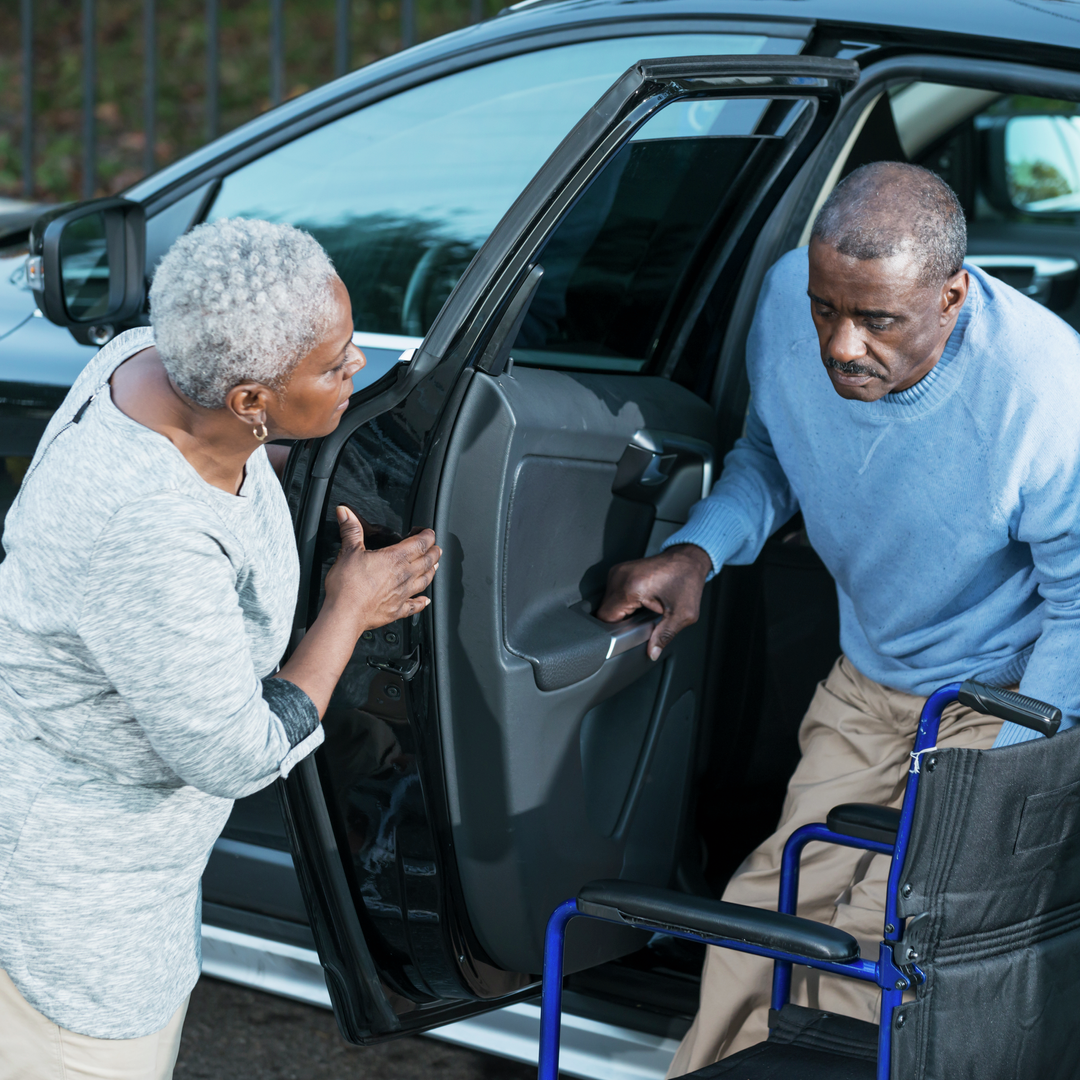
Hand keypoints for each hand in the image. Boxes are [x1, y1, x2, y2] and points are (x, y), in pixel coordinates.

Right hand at [324, 506, 440, 634]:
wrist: (345, 614)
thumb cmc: (347, 585)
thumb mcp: (348, 552)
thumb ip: (350, 530)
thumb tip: (345, 512)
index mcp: (395, 558)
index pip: (420, 543)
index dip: (427, 536)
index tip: (429, 532)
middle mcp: (403, 576)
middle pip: (427, 561)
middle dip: (434, 552)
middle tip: (437, 548)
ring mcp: (402, 594)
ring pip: (424, 581)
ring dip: (432, 572)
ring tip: (435, 566)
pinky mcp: (397, 611)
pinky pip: (414, 606)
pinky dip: (422, 602)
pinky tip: (425, 601)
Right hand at [596, 544, 711, 660]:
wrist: (688, 560)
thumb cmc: (686, 581)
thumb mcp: (681, 614)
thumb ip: (664, 636)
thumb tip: (653, 652)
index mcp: (631, 587)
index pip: (605, 617)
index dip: (615, 630)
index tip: (628, 633)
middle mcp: (620, 576)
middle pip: (604, 610)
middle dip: (619, 621)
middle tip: (639, 621)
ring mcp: (618, 572)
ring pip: (606, 602)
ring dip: (619, 611)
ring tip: (639, 610)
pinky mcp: (619, 571)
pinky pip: (611, 593)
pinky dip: (621, 601)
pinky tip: (636, 603)